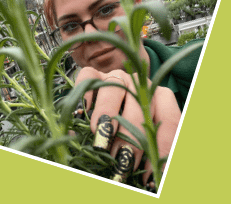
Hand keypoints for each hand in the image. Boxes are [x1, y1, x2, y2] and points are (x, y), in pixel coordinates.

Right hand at [75, 67, 180, 188]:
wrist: (108, 99)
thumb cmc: (130, 127)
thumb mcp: (147, 140)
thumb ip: (153, 152)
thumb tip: (152, 180)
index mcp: (160, 98)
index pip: (169, 120)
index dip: (162, 148)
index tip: (149, 174)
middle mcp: (140, 84)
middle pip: (140, 106)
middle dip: (131, 137)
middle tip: (123, 160)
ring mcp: (115, 76)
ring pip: (113, 89)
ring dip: (108, 115)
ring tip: (102, 140)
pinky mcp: (93, 74)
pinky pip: (88, 77)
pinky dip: (86, 93)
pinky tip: (84, 112)